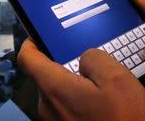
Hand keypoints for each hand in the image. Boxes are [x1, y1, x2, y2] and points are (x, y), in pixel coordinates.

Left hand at [18, 39, 144, 120]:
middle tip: (90, 64)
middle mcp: (48, 107)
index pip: (27, 58)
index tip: (40, 35)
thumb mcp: (117, 79)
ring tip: (102, 88)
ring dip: (75, 86)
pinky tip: (103, 105)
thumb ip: (93, 58)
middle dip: (64, 66)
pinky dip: (79, 102)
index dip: (31, 42)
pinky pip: (66, 109)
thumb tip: (84, 59)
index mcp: (54, 89)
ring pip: (58, 93)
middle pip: (46, 75)